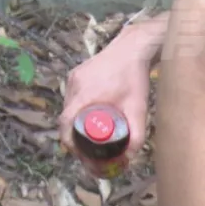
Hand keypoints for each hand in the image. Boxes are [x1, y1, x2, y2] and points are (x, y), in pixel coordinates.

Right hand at [58, 18, 163, 156]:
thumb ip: (136, 135)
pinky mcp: (76, 73)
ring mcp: (73, 78)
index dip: (68, 141)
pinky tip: (87, 116)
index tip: (78, 153)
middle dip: (74, 137)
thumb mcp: (138, 108)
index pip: (66, 122)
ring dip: (74, 123)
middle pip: (66, 117)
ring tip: (89, 136)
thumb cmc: (135, 77)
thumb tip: (128, 158)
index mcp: (85, 94)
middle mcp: (74, 85)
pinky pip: (72, 97)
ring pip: (68, 107)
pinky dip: (77, 110)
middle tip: (89, 151)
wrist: (132, 47)